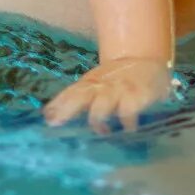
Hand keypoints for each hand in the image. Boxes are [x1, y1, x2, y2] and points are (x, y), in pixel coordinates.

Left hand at [42, 56, 173, 132]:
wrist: (146, 62)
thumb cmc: (116, 80)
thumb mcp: (96, 86)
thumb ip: (76, 101)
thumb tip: (48, 116)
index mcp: (89, 84)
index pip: (70, 94)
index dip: (58, 105)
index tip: (47, 119)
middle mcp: (100, 86)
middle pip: (81, 96)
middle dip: (67, 109)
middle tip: (57, 123)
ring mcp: (118, 89)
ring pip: (103, 103)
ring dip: (97, 117)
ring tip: (100, 131)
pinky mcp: (137, 95)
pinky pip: (129, 109)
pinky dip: (126, 121)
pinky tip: (127, 131)